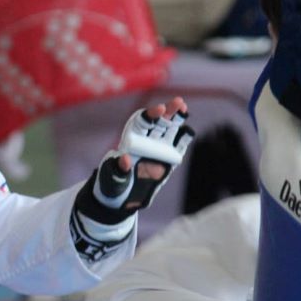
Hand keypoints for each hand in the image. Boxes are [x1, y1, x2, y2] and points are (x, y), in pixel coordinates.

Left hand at [94, 96, 192, 213]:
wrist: (122, 198)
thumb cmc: (112, 184)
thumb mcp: (112, 178)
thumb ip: (118, 169)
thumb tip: (126, 159)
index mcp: (131, 139)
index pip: (141, 122)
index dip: (150, 114)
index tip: (160, 110)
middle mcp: (146, 140)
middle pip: (159, 121)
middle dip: (168, 110)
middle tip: (179, 102)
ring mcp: (158, 149)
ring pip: (170, 130)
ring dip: (177, 119)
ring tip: (184, 110)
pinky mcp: (168, 160)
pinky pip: (178, 147)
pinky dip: (184, 139)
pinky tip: (189, 132)